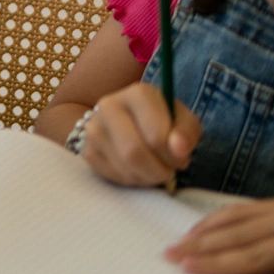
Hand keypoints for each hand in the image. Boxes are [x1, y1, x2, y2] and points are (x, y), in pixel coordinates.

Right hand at [80, 80, 200, 186]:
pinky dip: (131, 180)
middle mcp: (109, 105)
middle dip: (158, 171)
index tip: (181, 158)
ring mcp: (93, 128)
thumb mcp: (183, 121)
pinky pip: (112, 176)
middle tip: (168, 171)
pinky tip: (137, 170)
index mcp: (138, 94)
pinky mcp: (87, 149)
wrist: (128, 120)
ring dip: (146, 178)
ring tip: (154, 169)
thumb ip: (187, 133)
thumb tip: (178, 150)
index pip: (155, 136)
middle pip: (134, 152)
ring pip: (124, 168)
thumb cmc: (162, 120)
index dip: (173, 156)